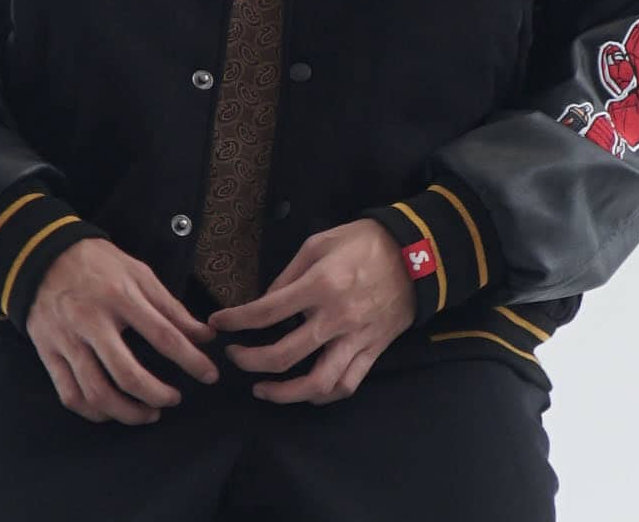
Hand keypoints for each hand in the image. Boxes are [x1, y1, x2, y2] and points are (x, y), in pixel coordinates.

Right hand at [26, 238, 219, 424]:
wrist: (41, 255)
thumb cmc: (98, 264)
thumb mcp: (139, 273)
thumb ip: (171, 308)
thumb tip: (205, 336)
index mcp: (120, 297)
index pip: (163, 337)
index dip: (191, 360)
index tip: (209, 375)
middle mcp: (91, 322)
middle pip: (128, 374)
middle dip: (157, 395)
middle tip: (175, 399)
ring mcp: (67, 341)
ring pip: (97, 392)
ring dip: (128, 412)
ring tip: (149, 413)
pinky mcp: (48, 353)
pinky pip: (70, 395)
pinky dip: (94, 412)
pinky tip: (113, 412)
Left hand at [206, 220, 414, 405]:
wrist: (419, 254)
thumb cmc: (366, 242)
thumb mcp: (320, 242)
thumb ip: (289, 274)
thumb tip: (265, 302)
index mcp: (320, 285)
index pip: (266, 312)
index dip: (236, 321)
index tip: (219, 324)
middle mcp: (336, 318)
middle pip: (283, 355)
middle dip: (249, 361)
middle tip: (234, 357)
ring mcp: (356, 339)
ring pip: (316, 383)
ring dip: (284, 393)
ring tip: (262, 390)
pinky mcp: (373, 350)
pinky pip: (347, 384)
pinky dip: (323, 396)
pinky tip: (305, 393)